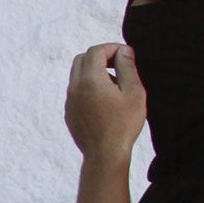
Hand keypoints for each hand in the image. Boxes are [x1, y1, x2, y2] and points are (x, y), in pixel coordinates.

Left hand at [64, 43, 145, 162]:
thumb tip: (123, 50)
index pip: (95, 51)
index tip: (126, 55)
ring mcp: (69, 101)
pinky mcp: (69, 113)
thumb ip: (127, 67)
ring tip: (115, 85)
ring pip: (77, 75)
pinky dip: (88, 86)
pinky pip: (76, 91)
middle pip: (81, 59)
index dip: (112, 48)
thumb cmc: (123, 124)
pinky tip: (105, 100)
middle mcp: (74, 88)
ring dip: (94, 72)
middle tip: (118, 66)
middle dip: (100, 56)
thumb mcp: (134, 92)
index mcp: (89, 80)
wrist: (104, 154)